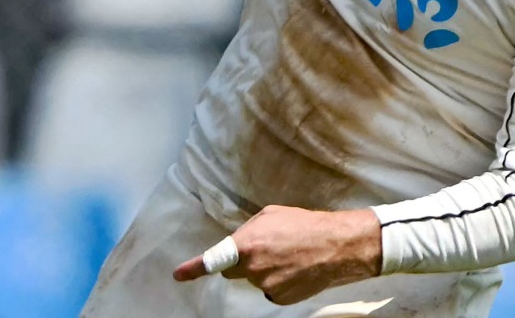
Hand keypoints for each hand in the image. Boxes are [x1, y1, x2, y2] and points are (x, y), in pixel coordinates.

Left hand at [173, 205, 381, 305]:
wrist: (336, 246)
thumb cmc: (304, 224)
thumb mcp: (271, 214)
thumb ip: (249, 229)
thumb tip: (240, 241)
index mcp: (247, 244)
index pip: (214, 260)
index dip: (193, 269)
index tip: (178, 275)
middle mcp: (253, 268)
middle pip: (234, 270)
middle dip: (243, 261)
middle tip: (267, 249)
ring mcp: (266, 287)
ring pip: (255, 280)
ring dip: (264, 270)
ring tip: (289, 256)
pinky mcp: (280, 299)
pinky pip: (270, 290)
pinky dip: (279, 282)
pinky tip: (295, 269)